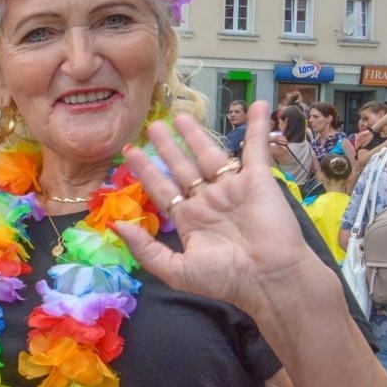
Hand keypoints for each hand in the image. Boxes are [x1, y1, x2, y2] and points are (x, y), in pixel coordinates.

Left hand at [114, 101, 320, 315]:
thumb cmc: (225, 278)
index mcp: (190, 218)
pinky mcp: (258, 180)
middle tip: (152, 126)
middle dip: (167, 147)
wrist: (269, 279)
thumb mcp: (176, 270)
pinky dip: (258, 127)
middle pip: (183, 167)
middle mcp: (209, 200)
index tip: (129, 152)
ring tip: (180, 116)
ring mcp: (233, 188)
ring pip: (210, 154)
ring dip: (196, 135)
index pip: (162, 187)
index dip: (146, 170)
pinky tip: (258, 107)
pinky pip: (255, 149)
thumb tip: (116, 226)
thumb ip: (145, 248)